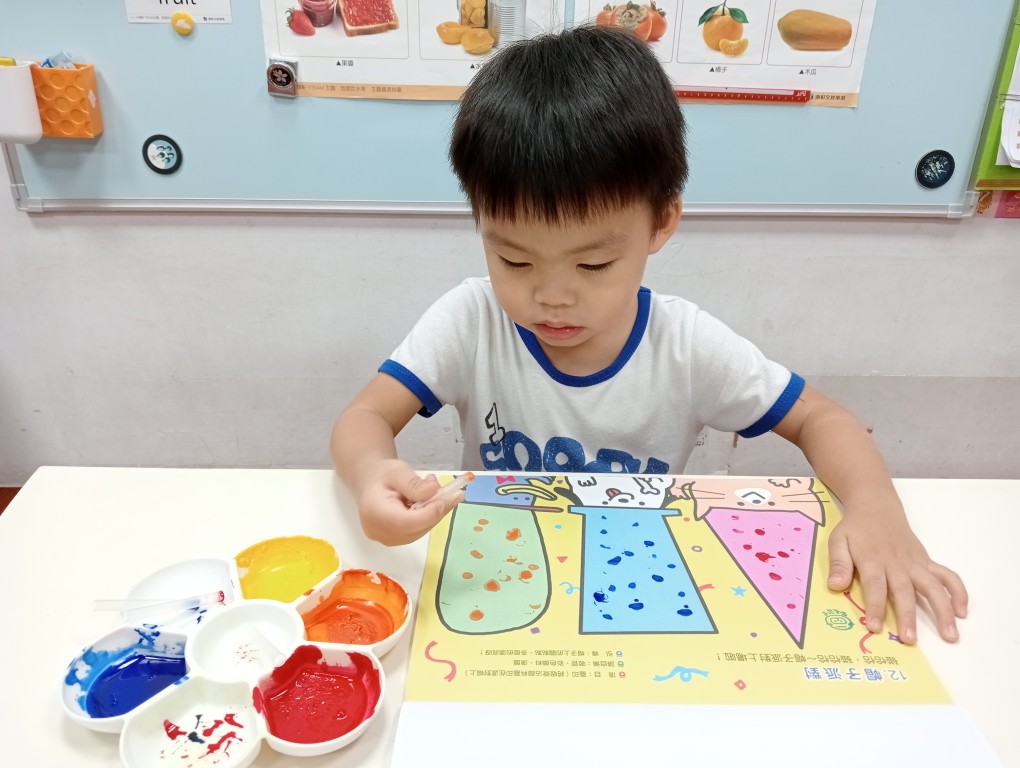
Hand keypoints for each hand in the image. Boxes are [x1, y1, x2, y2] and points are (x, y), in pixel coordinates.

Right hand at [354, 459, 465, 545]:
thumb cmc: (382, 475)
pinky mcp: (394, 540)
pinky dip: (429, 518)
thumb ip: (414, 483)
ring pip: (420, 531)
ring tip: (444, 494)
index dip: (428, 514)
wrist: (370, 484)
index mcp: (374, 512)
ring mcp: (386, 539)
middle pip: (415, 528)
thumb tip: (434, 490)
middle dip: (437, 511)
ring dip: (435, 514)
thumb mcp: (397, 471)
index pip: (404, 522)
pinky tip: (434, 504)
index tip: (445, 500)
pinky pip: (417, 531)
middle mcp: (379, 532)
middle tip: (456, 494)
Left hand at [826, 504, 967, 644]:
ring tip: (950, 635)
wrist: (877, 508)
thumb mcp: (838, 541)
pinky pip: (946, 576)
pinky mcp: (926, 562)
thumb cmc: (855, 529)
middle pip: (904, 591)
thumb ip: (838, 563)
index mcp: (872, 560)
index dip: (876, 606)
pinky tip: (961, 611)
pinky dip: (957, 591)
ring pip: (932, 586)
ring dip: (942, 610)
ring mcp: (914, 563)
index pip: (875, 586)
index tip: (876, 627)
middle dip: (908, 616)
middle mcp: (896, 563)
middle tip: (910, 640)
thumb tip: (835, 585)